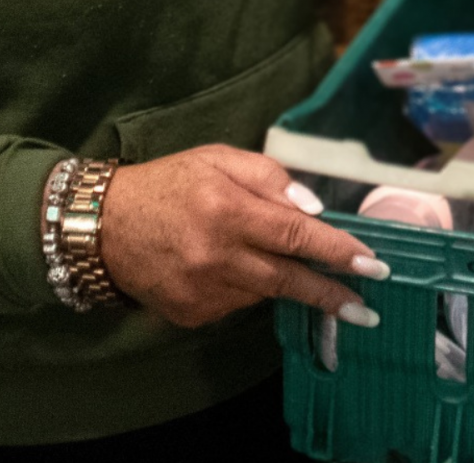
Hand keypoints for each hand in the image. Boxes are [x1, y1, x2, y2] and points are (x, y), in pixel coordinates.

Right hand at [95, 145, 387, 328]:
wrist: (101, 228)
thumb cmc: (169, 184)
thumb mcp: (217, 160)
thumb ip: (270, 178)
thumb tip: (314, 208)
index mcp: (226, 211)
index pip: (295, 234)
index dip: (337, 251)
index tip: (372, 264)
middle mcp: (216, 256)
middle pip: (288, 280)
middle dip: (332, 295)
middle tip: (366, 309)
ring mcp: (201, 291)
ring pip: (264, 293)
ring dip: (283, 281)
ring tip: (275, 261)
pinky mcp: (190, 314)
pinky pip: (237, 305)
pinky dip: (247, 288)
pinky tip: (231, 268)